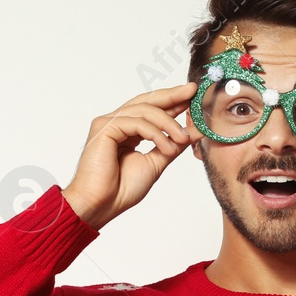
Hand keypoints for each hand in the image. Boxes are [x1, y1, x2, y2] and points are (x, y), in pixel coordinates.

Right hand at [63, 83, 204, 229]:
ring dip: (168, 123)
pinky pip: (136, 123)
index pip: (153, 109)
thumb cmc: (122, 189)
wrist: (102, 205)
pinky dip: (155, 134)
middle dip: (172, 95)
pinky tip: (166, 148)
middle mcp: (117, 123)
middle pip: (147, 101)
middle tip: (192, 91)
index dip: (173, 102)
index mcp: (128, 131)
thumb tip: (194, 132)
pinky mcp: (104, 128)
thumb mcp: (156, 163)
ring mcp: (109, 123)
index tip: (194, 97)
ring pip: (144, 110)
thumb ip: (173, 146)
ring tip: (183, 139)